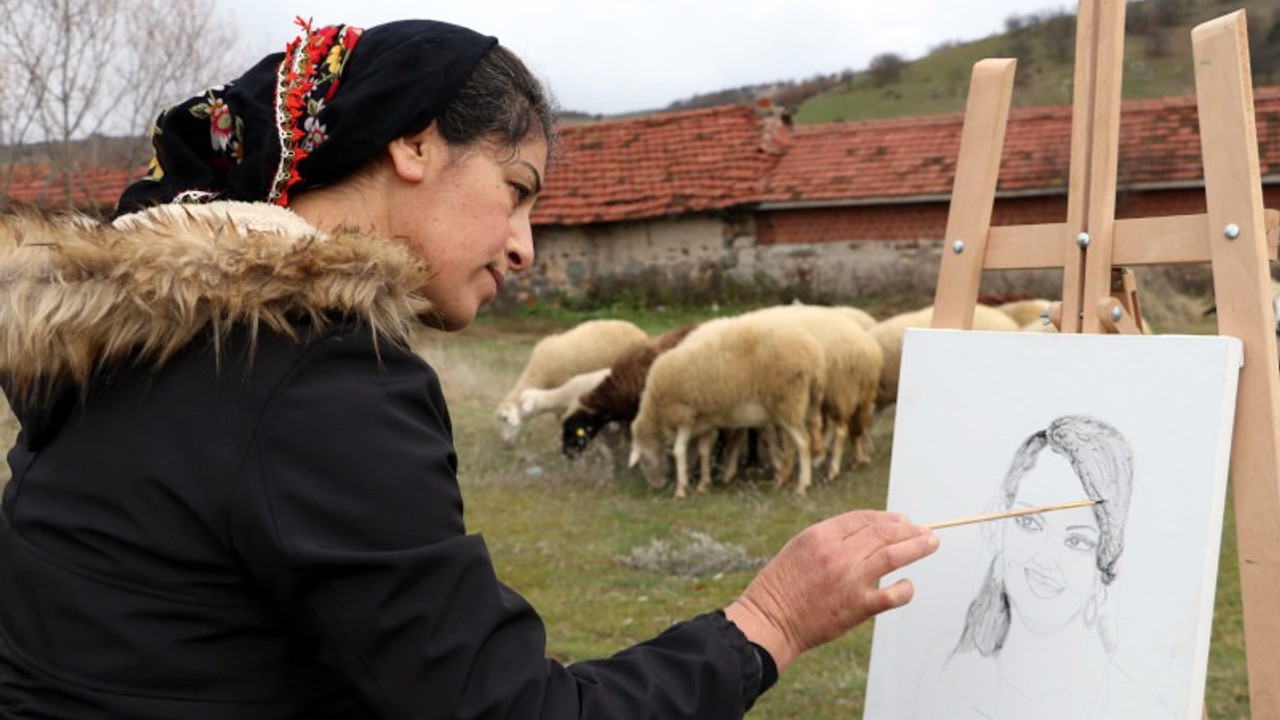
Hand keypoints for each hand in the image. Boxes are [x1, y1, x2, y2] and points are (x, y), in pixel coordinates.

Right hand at [724, 510, 938, 672]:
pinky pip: (892, 594)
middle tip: (926, 531)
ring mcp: (849, 579)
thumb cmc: (782, 585)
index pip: (863, 518)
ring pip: (894, 555)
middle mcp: (837, 553)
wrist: (770, 620)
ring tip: (931, 543)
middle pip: (883, 532)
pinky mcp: (858, 606)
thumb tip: (867, 534)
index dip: (887, 517)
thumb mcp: (799, 548)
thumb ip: (831, 539)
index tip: (902, 521)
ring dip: (917, 547)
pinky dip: (906, 588)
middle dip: (909, 529)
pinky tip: (908, 585)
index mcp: (820, 535)